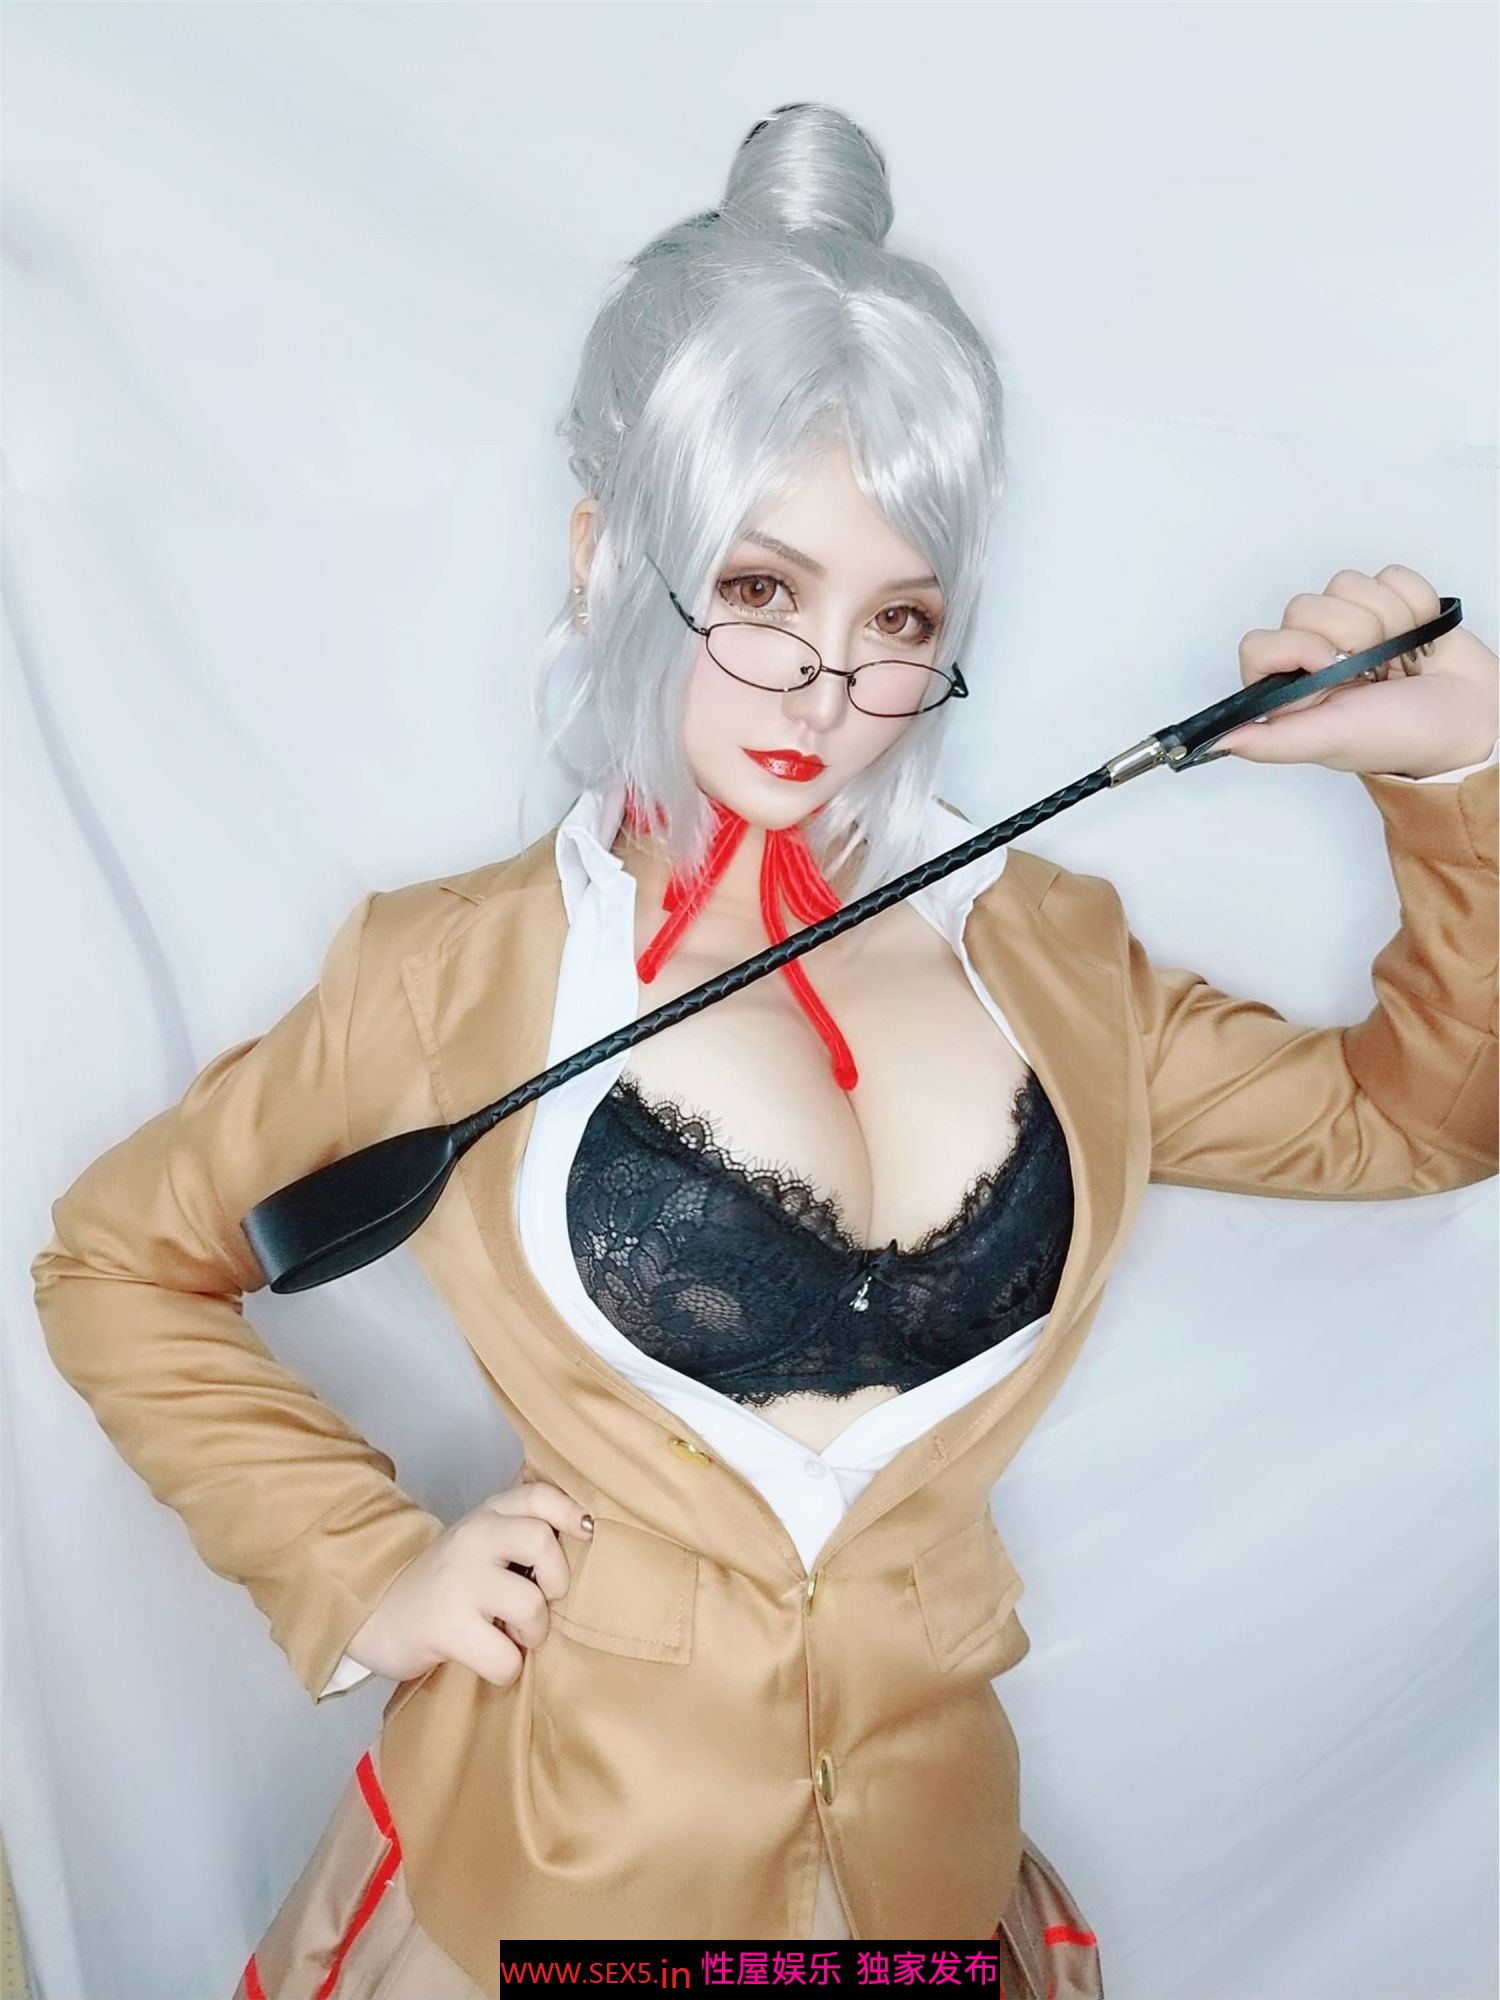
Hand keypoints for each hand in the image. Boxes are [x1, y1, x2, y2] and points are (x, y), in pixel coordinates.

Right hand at [344, 1474, 593, 1688]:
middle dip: (555, 1582)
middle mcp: (473, 1539)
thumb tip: (584, 1536)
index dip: (569, 1512)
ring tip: (512, 1637)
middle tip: (539, 1602)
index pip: (537, 1494)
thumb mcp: (480, 1545)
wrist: (376, 1612)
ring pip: (530, 1605)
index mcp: (486, 1516)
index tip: (584, 1534)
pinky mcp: (444, 1626)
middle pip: (541, 1541)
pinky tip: (492, 1660)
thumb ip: (519, 1534)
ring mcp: (458, 1581)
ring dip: (532, 1633)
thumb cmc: (445, 1582)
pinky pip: (503, 1657)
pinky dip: (506, 1668)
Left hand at [1212, 564, 1498, 777]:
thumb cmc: (1400, 736)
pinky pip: (1390, 575)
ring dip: (1387, 622)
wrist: (1469, 721)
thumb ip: (1271, 741)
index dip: (1297, 647)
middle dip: (1353, 637)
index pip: (1259, 642)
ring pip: (1347, 584)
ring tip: (1399, 660)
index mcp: (1288, 687)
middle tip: (1374, 674)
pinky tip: (1418, 639)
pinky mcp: (1388, 600)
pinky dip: (1413, 605)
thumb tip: (1218, 740)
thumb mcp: (1329, 740)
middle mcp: (1311, 651)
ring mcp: (1350, 623)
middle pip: (1305, 606)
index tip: (1330, 667)